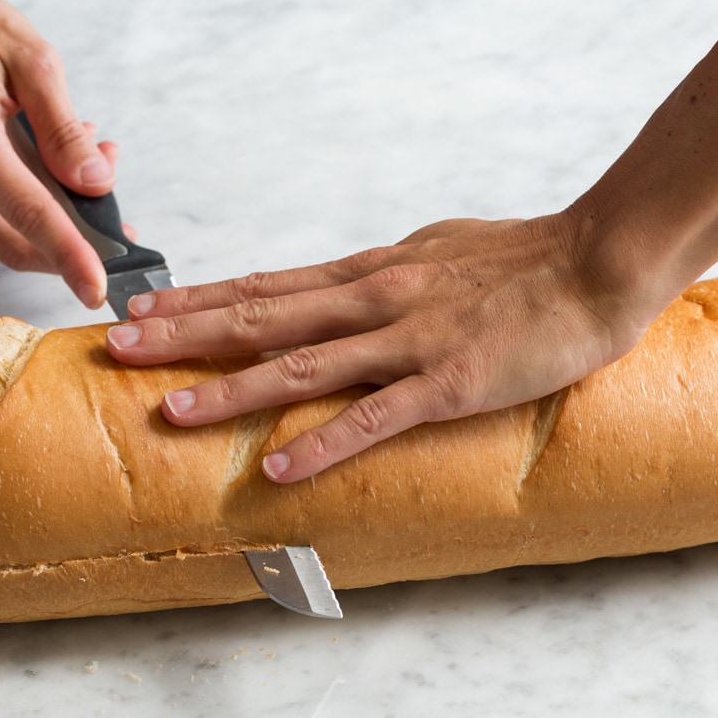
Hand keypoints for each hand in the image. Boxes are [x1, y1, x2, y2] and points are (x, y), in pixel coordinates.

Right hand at [0, 0, 117, 307]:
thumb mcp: (33, 61)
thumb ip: (64, 130)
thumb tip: (94, 185)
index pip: (28, 216)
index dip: (69, 258)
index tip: (97, 290)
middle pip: (13, 242)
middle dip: (70, 244)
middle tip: (115, 220)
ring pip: (2, 230)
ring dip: (54, 216)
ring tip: (90, 164)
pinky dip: (29, 198)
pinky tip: (55, 162)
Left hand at [106, 215, 657, 482]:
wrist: (597, 262)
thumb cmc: (522, 258)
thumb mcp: (435, 251)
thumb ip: (385, 275)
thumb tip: (343, 288)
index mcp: (370, 272)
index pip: (267, 283)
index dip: (200, 296)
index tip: (144, 305)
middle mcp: (374, 300)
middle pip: (264, 317)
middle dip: (186, 334)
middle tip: (121, 347)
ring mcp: (408, 342)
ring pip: (303, 366)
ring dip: (234, 388)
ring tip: (173, 410)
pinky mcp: (448, 384)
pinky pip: (374, 417)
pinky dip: (323, 442)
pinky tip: (277, 466)